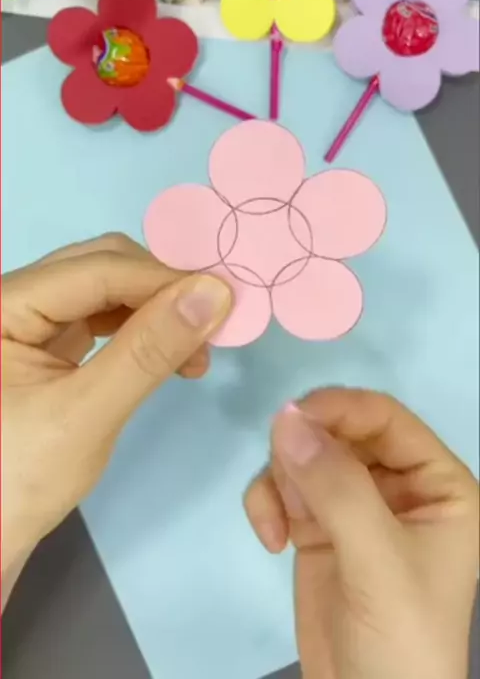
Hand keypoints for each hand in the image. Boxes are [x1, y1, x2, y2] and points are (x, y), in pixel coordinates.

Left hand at [1, 234, 230, 595]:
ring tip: (198, 352)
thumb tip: (215, 293)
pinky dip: (140, 333)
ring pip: (105, 291)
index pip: (95, 269)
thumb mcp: (86, 416)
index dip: (162, 278)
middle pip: (100, 268)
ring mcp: (29, 323)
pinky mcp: (45, 346)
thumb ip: (148, 351)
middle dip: (161, 292)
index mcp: (4, 305)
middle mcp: (14, 301)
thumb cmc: (18, 482)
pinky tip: (172, 356)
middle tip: (214, 324)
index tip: (225, 297)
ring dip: (156, 313)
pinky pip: (100, 320)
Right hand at [245, 389, 477, 678]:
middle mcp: (396, 486)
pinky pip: (285, 489)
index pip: (386, 419)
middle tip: (283, 480)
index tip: (292, 417)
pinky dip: (268, 503)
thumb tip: (286, 417)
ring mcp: (354, 506)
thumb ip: (337, 487)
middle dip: (306, 450)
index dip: (341, 409)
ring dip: (282, 479)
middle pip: (340, 431)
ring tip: (280, 524)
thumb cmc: (400, 639)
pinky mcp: (318, 528)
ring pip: (306, 456)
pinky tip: (270, 538)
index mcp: (436, 485)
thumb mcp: (378, 561)